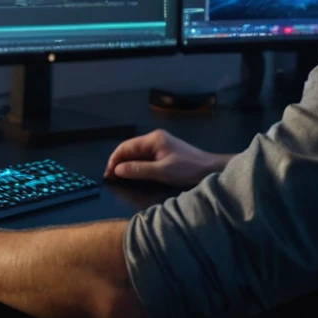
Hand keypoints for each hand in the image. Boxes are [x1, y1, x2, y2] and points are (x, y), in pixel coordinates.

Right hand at [103, 129, 227, 187]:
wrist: (211, 169)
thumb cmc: (188, 169)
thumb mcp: (162, 171)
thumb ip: (138, 170)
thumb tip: (117, 170)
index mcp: (153, 139)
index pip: (126, 147)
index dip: (114, 160)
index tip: (107, 175)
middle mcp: (155, 139)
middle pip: (130, 149)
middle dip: (118, 163)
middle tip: (110, 178)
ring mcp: (160, 145)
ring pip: (137, 154)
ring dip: (127, 165)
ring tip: (118, 178)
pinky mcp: (165, 153)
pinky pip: (145, 158)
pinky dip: (136, 166)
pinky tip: (133, 174)